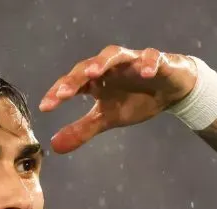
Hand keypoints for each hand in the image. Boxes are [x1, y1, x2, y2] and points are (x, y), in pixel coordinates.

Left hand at [39, 46, 197, 153]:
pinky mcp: (157, 60)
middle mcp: (111, 67)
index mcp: (97, 80)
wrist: (170, 89)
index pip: (73, 83)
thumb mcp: (108, 118)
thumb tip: (54, 147)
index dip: (58, 93)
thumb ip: (82, 130)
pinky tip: (145, 72)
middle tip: (64, 93)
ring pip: (115, 54)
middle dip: (76, 78)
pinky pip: (152, 57)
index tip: (45, 107)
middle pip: (89, 66)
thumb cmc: (136, 99)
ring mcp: (133, 61)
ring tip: (93, 73)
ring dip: (103, 62)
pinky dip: (148, 63)